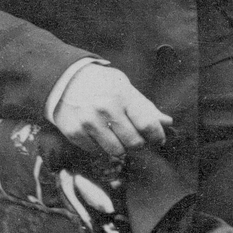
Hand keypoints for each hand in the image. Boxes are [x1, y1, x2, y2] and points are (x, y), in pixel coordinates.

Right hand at [52, 63, 173, 157]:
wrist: (65, 80)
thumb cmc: (101, 84)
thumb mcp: (125, 87)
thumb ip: (145, 107)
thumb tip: (167, 122)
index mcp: (122, 95)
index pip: (148, 124)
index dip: (157, 136)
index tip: (158, 139)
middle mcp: (105, 108)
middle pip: (135, 143)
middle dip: (138, 143)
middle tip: (134, 136)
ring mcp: (89, 121)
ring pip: (116, 152)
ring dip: (120, 147)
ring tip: (116, 135)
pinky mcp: (74, 133)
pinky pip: (97, 152)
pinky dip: (101, 147)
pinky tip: (98, 133)